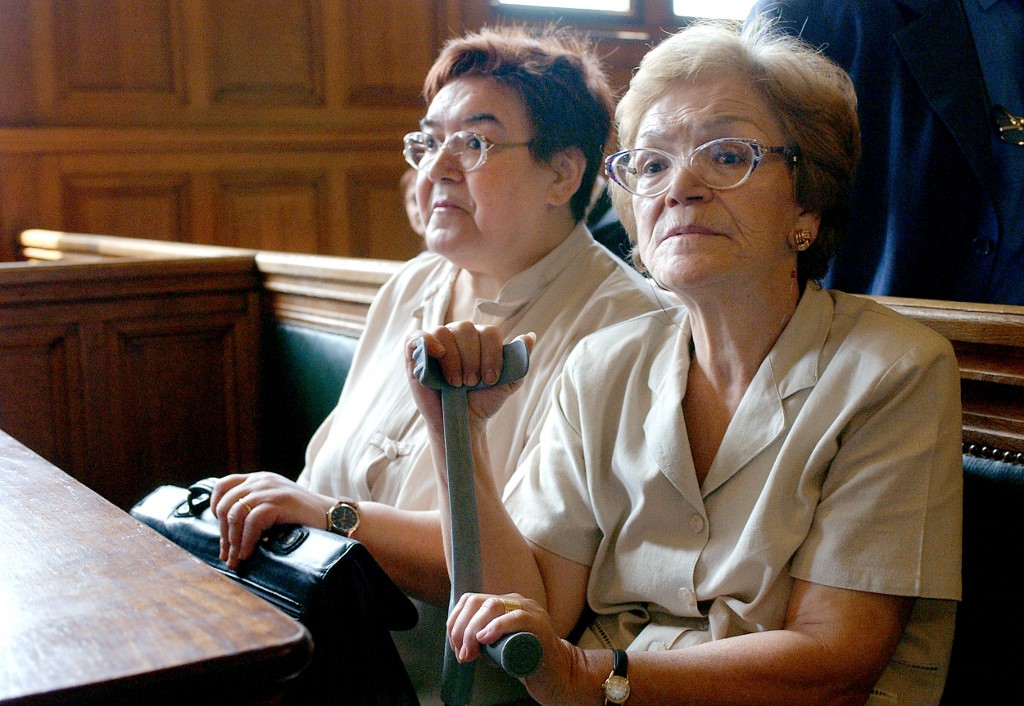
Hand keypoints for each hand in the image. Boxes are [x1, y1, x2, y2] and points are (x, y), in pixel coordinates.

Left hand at [210, 472, 332, 569]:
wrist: (333, 516)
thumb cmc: (304, 517)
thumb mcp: (276, 504)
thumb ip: (256, 507)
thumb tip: (229, 533)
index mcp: (259, 479)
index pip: (223, 485)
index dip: (215, 507)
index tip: (221, 529)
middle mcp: (262, 480)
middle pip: (226, 503)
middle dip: (223, 533)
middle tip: (227, 555)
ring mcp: (271, 489)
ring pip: (235, 513)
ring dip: (232, 540)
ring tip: (236, 558)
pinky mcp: (280, 502)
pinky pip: (252, 521)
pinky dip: (246, 540)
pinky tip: (248, 553)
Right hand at [405, 322, 534, 433]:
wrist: (462, 422)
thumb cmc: (483, 401)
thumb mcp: (507, 383)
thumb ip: (519, 361)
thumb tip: (530, 336)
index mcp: (480, 339)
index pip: (489, 332)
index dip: (491, 354)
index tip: (490, 379)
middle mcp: (458, 336)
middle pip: (467, 329)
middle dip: (472, 359)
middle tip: (472, 383)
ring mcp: (436, 344)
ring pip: (445, 332)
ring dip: (454, 359)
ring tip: (456, 383)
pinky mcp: (415, 355)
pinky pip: (416, 336)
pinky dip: (426, 340)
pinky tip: (438, 354)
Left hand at [447, 593, 584, 704]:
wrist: (556, 675)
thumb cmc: (524, 660)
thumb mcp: (497, 645)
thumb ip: (481, 639)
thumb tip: (458, 642)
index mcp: (504, 603)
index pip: (470, 601)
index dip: (455, 622)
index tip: (455, 646)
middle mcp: (516, 602)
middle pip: (478, 602)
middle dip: (462, 629)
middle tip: (462, 654)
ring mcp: (530, 611)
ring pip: (493, 606)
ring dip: (473, 631)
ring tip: (471, 654)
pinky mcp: (541, 626)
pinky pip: (517, 617)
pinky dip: (497, 626)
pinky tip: (486, 639)